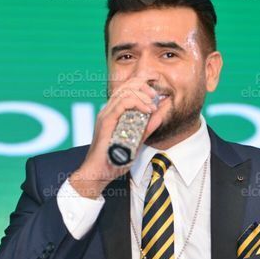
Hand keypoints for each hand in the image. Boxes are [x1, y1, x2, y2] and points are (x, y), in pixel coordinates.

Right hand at [69, 76, 163, 198]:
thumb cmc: (114, 159)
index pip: (127, 89)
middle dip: (144, 86)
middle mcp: (108, 110)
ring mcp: (106, 114)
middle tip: (156, 97)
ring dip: (143, 95)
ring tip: (153, 106)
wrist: (99, 173)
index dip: (142, 86)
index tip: (157, 94)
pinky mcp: (106, 121)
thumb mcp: (137, 139)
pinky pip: (122, 104)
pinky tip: (147, 110)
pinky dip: (137, 103)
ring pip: (125, 91)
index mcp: (114, 112)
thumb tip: (161, 112)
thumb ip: (148, 126)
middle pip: (126, 85)